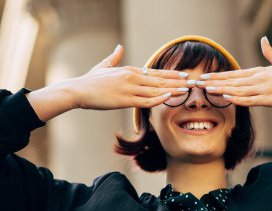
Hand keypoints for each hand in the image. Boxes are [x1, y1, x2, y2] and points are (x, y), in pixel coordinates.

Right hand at [72, 45, 190, 109]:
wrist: (78, 90)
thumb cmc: (90, 81)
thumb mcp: (103, 66)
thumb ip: (114, 58)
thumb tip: (118, 47)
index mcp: (129, 70)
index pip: (155, 72)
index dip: (171, 74)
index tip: (184, 75)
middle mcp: (132, 77)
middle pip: (160, 80)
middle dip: (178, 81)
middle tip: (193, 82)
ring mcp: (129, 89)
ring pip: (156, 90)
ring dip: (172, 90)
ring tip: (187, 91)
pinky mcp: (124, 100)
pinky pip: (145, 101)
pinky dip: (158, 99)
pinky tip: (168, 98)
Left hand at [202, 37, 271, 112]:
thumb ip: (270, 52)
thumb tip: (263, 39)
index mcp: (259, 71)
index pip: (234, 73)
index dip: (218, 75)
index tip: (204, 76)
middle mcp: (259, 78)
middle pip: (231, 80)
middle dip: (213, 81)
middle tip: (197, 82)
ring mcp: (263, 88)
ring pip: (237, 89)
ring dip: (221, 89)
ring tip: (206, 90)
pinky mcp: (269, 99)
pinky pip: (250, 100)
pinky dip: (238, 99)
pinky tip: (227, 98)